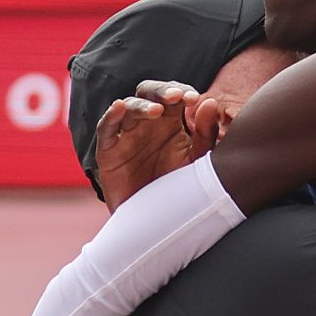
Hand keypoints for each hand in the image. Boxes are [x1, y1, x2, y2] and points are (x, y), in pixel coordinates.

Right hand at [94, 80, 226, 209]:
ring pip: (129, 107)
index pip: (173, 95)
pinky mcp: (108, 150)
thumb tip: (210, 102)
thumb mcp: (197, 163)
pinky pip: (106, 128)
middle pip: (150, 93)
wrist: (155, 224)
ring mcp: (126, 134)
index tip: (193, 98)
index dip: (181, 91)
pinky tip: (119, 107)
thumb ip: (206, 134)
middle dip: (162, 91)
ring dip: (142, 105)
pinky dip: (111, 116)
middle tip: (176, 96)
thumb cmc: (178, 191)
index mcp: (170, 122)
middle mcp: (147, 124)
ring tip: (156, 111)